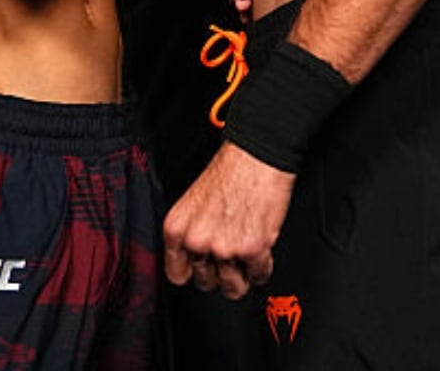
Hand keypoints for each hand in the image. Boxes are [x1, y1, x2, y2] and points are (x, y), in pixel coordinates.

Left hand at [163, 142, 292, 297]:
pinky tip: (263, 258)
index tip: (203, 270)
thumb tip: (197, 253)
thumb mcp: (194, 199)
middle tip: (230, 263)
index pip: (177, 274)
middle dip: (219, 275)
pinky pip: (259, 274)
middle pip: (205, 282)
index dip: (193, 273)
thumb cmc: (232, 168)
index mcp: (177, 229)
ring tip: (247, 265)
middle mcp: (197, 241)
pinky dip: (262, 269)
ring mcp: (225, 247)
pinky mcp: (254, 248)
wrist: (258, 154)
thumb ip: (192, 229)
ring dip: (242, 278)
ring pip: (232, 286)